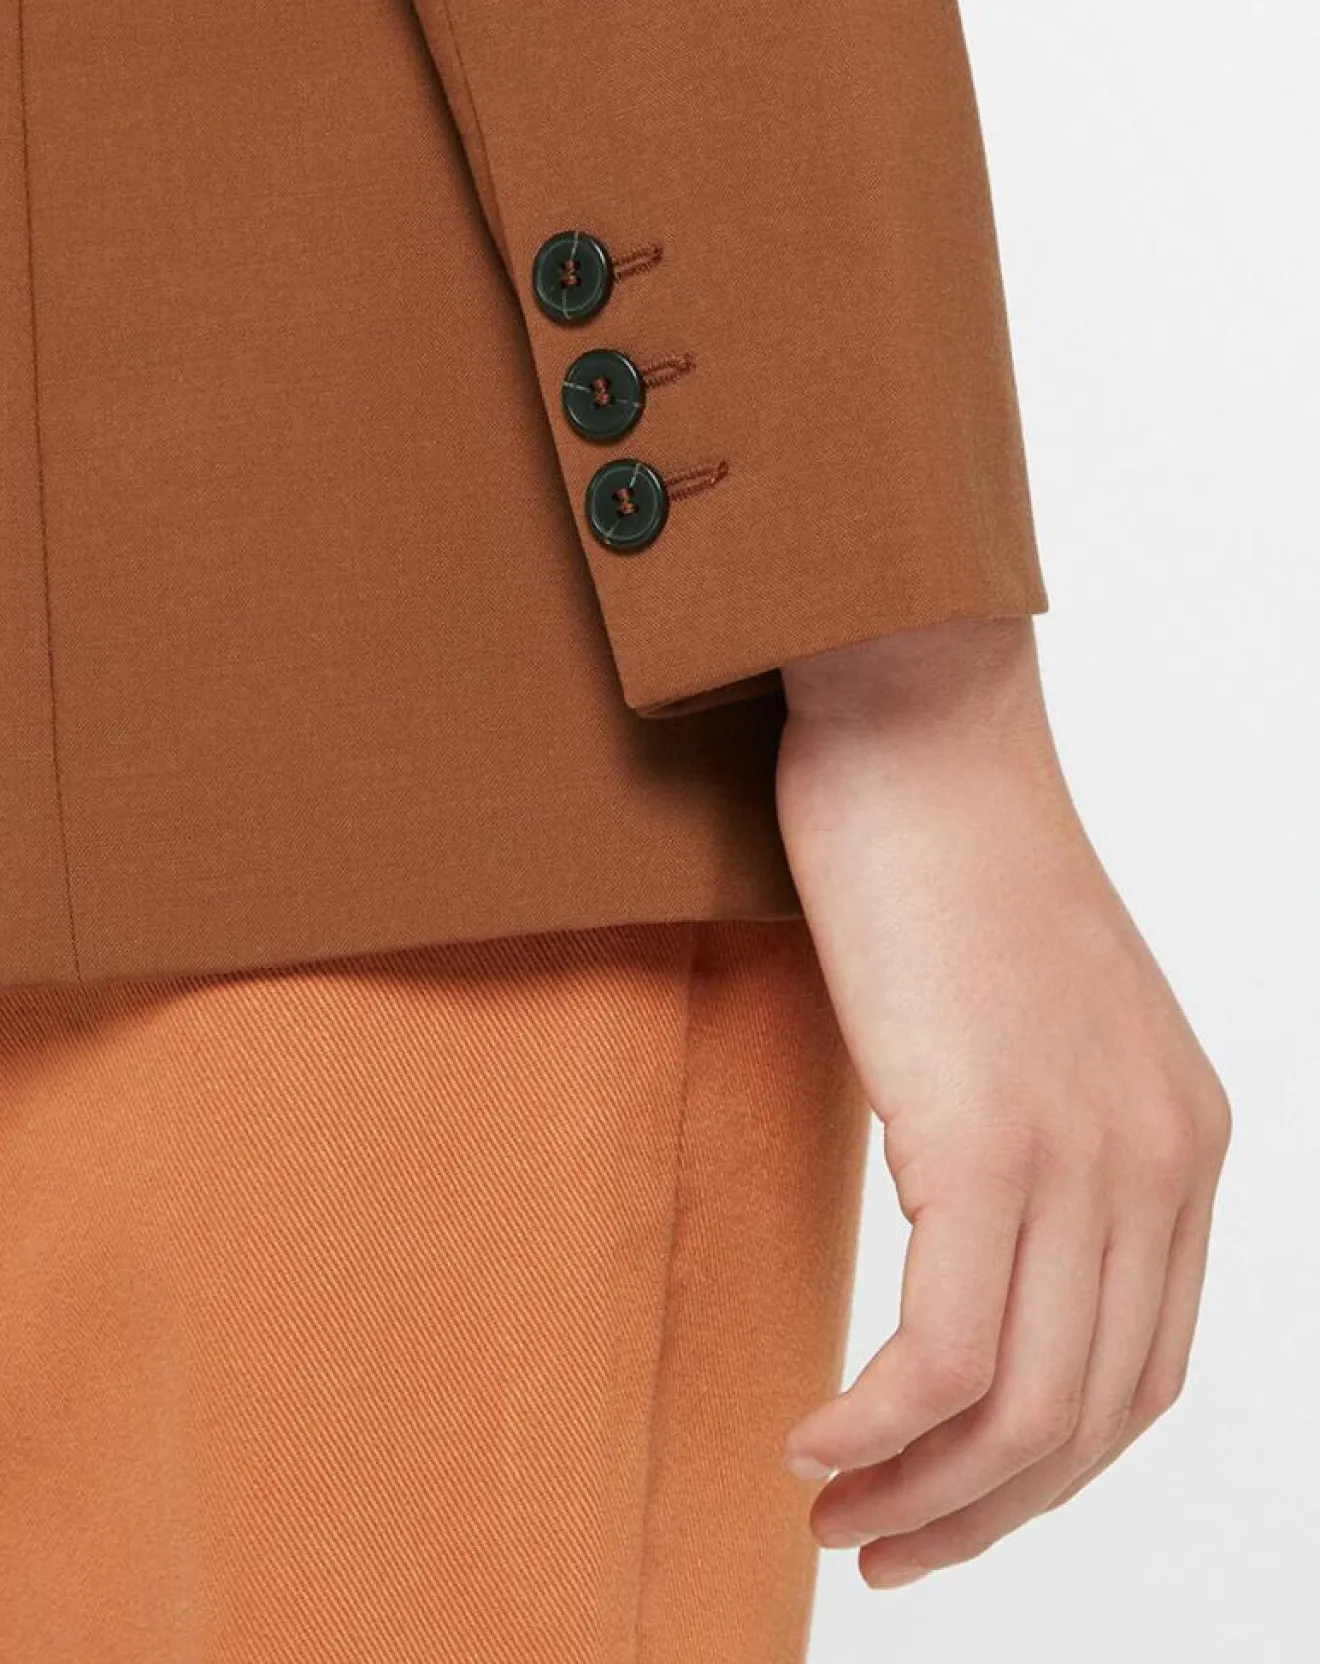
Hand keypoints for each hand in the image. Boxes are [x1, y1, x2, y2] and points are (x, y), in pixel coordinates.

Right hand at [773, 617, 1231, 1588]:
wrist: (919, 725)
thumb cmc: (942, 853)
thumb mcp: (1018, 1018)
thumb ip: (1024, 1131)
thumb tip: (959, 1235)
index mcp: (1178, 1140)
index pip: (1140, 1372)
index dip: (1044, 1476)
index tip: (944, 1507)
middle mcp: (1159, 1162)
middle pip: (1091, 1418)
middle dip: (981, 1516)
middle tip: (875, 1554)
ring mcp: (1085, 1153)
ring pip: (1024, 1412)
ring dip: (922, 1496)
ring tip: (833, 1521)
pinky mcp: (989, 1136)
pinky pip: (944, 1353)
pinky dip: (876, 1428)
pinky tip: (808, 1442)